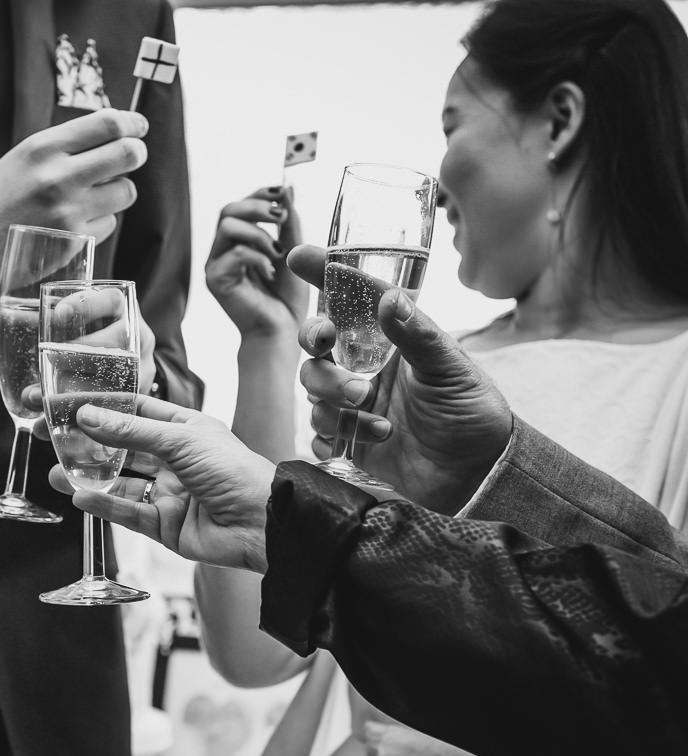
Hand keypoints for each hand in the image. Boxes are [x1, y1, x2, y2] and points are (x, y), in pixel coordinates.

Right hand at [0, 109, 148, 318]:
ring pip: (125, 191)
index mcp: (42, 148)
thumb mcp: (21, 160)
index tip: (138, 127)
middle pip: (128, 153)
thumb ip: (64, 147)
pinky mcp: (74, 243)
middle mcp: (58, 176)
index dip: (132, 123)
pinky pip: (108, 224)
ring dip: (117, 192)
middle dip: (136, 153)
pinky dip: (98, 223)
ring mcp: (68, 212)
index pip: (108, 123)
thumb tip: (114, 137)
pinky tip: (71, 225)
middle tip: (131, 156)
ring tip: (91, 196)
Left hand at [0, 292, 157, 438]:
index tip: (58, 315)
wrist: (119, 368)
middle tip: (41, 370)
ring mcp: (139, 373)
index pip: (110, 300)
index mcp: (120, 311)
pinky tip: (48, 428)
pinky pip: (109, 417)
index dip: (87, 305)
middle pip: (114, 346)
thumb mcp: (58, 325)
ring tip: (37, 403)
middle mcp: (136, 339)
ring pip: (114, 385)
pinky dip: (75, 425)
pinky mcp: (135, 404)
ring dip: (72, 396)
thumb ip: (23, 315)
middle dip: (74, 360)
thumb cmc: (83, 338)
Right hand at [47, 395, 276, 571]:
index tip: (65, 402)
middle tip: (49, 437)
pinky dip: (104, 504)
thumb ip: (131, 432)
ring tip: (55, 471)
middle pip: (120, 448)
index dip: (99, 406)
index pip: (133, 412)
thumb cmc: (235, 471)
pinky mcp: (165, 526)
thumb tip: (87, 416)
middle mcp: (174, 460)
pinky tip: (80, 496)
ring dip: (88, 476)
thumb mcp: (180, 440)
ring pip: (119, 482)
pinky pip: (128, 513)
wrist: (264, 523)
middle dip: (85, 443)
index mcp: (183, 429)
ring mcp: (168, 493)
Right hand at [205, 186, 308, 338]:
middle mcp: (223, 250)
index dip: (259, 193)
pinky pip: (234, 253)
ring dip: (259, 235)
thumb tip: (287, 189)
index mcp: (239, 241)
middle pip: (228, 210)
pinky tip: (269, 271)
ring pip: (227, 227)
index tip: (281, 194)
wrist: (282, 330)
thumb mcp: (293, 250)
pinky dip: (257, 257)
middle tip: (281, 218)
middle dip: (257, 208)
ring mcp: (216, 265)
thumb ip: (288, 222)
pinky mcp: (215, 280)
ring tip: (277, 254)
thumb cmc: (287, 296)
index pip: (240, 205)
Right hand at [288, 245, 512, 513]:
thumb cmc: (472, 412)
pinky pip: (318, 434)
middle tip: (334, 354)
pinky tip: (364, 441)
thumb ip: (418, 335)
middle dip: (317, 348)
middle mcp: (365, 369)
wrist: (478, 476)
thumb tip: (389, 300)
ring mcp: (353, 406)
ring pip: (312, 390)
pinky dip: (331, 436)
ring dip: (333, 398)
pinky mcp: (348, 443)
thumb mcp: (452, 368)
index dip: (322, 275)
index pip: (348, 300)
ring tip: (372, 413)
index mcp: (388, 342)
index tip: (299, 257)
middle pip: (315, 348)